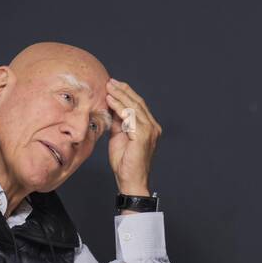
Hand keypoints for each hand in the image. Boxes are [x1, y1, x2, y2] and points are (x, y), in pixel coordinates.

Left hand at [106, 77, 161, 193]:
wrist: (131, 181)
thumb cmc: (125, 162)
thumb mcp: (119, 136)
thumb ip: (117, 121)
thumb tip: (110, 106)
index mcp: (149, 126)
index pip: (138, 104)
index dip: (126, 93)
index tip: (113, 84)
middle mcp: (153, 127)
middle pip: (138, 102)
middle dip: (123, 90)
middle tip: (110, 81)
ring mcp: (150, 131)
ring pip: (134, 107)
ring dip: (120, 95)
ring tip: (108, 87)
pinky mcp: (143, 136)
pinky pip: (130, 117)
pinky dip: (119, 107)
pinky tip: (110, 101)